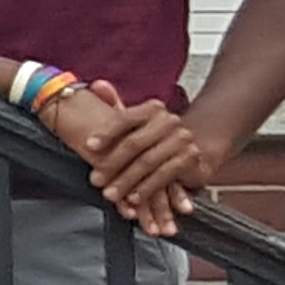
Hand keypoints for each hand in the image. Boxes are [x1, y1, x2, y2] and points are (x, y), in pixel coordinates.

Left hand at [68, 82, 217, 233]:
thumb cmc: (156, 139)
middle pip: (134, 143)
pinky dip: (147, 189)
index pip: (125, 119)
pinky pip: (165, 175)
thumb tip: (96, 85)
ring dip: (126, 181)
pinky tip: (133, 199)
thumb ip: (115, 104)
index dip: (106, 132)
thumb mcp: (135, 123)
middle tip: (95, 180)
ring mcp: (182, 139)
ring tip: (110, 194)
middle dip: (112, 164)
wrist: (196, 149)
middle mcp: (169, 121)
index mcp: (152, 110)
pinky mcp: (191, 158)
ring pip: (148, 162)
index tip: (88, 146)